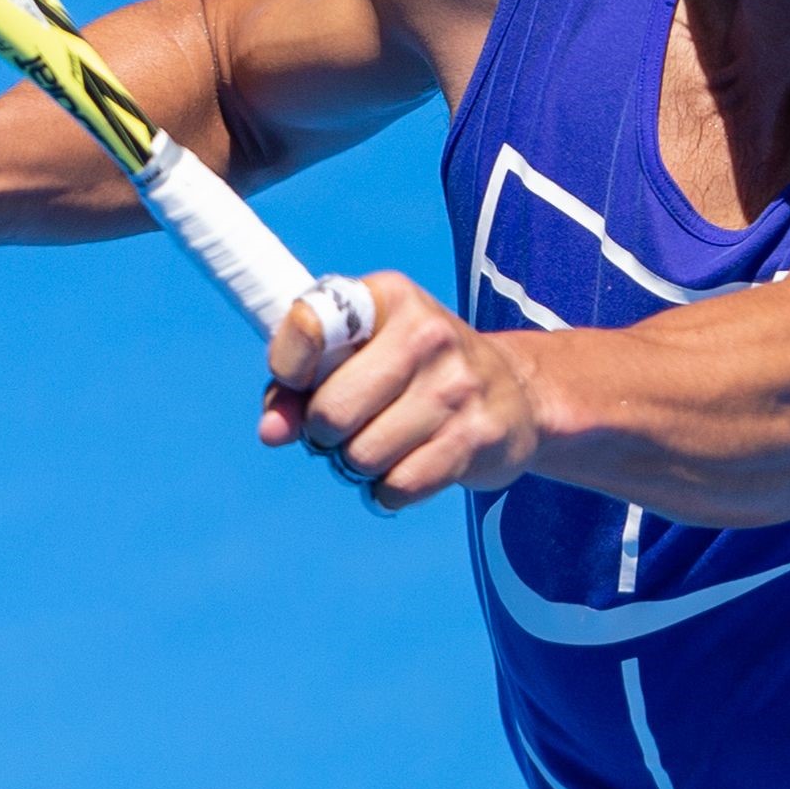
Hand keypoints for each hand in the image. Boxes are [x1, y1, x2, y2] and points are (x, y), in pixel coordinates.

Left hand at [257, 272, 541, 509]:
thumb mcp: (359, 354)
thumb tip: (272, 432)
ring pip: (361, 456)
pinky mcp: (476, 438)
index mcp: (389, 297)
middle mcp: (427, 334)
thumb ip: (298, 385)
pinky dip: (388, 491)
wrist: (517, 394)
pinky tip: (407, 468)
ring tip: (383, 445)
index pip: (308, 324)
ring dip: (358, 464)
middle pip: (330, 412)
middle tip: (347, 425)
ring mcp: (456, 387)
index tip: (296, 383)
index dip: (287, 368)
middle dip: (324, 432)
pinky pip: (397, 487)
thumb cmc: (412, 373)